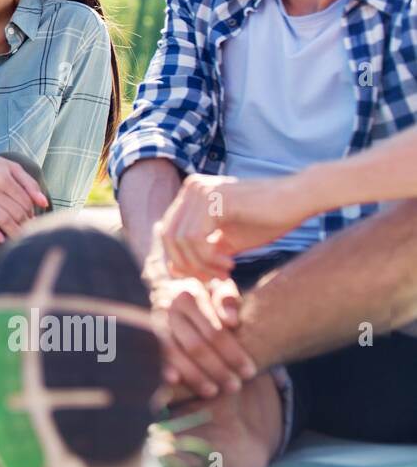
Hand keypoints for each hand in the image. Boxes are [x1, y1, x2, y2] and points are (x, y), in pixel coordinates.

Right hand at [0, 149, 48, 242]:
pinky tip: (0, 238)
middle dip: (25, 225)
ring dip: (14, 232)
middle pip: (17, 212)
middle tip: (26, 232)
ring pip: (3, 218)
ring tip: (17, 239)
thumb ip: (29, 182)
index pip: (26, 202)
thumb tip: (45, 203)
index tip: (31, 221)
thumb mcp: (9, 167)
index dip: (31, 214)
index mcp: (5, 175)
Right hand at [150, 275, 255, 400]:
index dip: (234, 354)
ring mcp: (153, 322)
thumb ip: (228, 300)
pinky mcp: (143, 335)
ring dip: (194, 376)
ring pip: (175, 354)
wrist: (164, 290)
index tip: (249, 371)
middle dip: (217, 369)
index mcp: (190, 294)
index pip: (215, 331)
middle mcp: (168, 307)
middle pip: (196, 346)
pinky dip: (164, 369)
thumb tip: (232, 322)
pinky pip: (156, 356)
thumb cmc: (202, 296)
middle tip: (234, 386)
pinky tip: (175, 382)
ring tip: (213, 392)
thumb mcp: (218, 288)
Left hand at [157, 174, 309, 280]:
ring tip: (226, 272)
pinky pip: (196, 238)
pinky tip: (231, 264)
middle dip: (189, 265)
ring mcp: (200, 191)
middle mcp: (191, 188)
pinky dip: (209, 258)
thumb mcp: (227, 240)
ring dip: (202, 264)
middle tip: (214, 279)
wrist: (299, 200)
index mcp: (191, 194)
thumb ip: (200, 252)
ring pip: (182, 240)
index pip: (168, 232)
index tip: (205, 276)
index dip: (180, 260)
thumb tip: (172, 270)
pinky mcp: (213, 199)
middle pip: (169, 237)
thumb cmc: (267, 219)